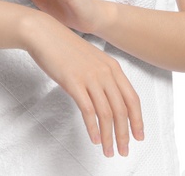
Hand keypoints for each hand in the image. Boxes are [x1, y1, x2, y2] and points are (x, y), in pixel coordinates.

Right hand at [24, 18, 143, 157]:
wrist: (45, 34)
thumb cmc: (66, 49)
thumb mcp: (92, 61)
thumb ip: (103, 77)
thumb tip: (109, 97)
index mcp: (114, 68)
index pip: (132, 99)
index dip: (138, 119)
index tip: (139, 136)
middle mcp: (106, 73)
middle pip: (122, 109)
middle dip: (126, 133)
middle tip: (124, 151)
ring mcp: (91, 77)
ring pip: (107, 113)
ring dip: (110, 135)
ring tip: (110, 151)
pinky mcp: (73, 82)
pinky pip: (88, 109)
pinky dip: (93, 127)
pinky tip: (95, 139)